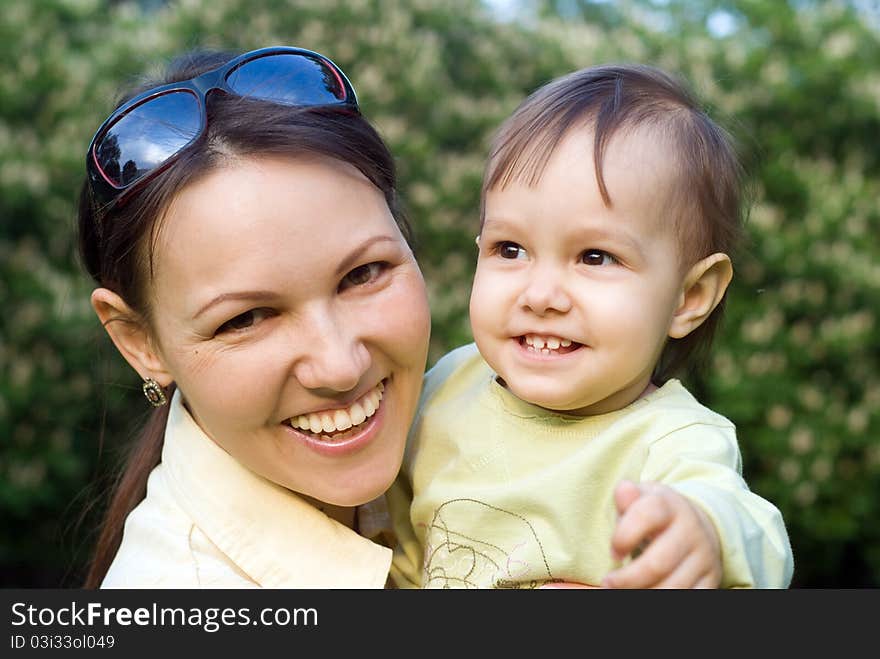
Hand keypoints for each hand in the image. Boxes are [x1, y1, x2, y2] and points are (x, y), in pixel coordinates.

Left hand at [602, 480, 721, 588]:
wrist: (697, 525)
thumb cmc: (656, 515)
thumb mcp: (642, 499)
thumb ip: (628, 498)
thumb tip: (623, 490)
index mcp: (669, 505)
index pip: (646, 516)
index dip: (623, 536)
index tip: (614, 552)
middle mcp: (691, 530)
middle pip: (657, 563)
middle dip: (628, 578)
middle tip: (609, 583)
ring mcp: (704, 557)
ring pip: (673, 587)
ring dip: (643, 592)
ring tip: (624, 591)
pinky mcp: (711, 579)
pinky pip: (690, 597)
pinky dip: (663, 599)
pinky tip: (646, 593)